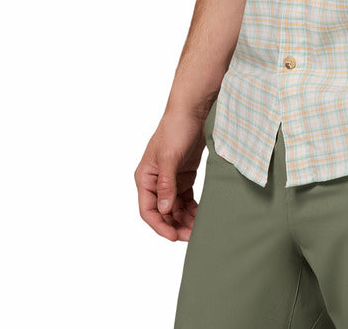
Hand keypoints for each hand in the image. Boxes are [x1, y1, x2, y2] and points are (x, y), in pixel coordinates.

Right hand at [135, 108, 206, 240]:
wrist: (193, 111)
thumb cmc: (175, 129)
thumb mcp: (169, 157)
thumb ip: (166, 184)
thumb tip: (165, 209)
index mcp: (145, 178)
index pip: (148, 210)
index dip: (160, 226)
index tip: (174, 236)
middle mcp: (155, 181)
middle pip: (163, 212)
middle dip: (176, 225)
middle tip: (193, 235)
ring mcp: (170, 180)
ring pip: (176, 208)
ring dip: (185, 219)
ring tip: (200, 228)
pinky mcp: (184, 176)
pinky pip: (186, 199)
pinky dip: (193, 208)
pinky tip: (202, 215)